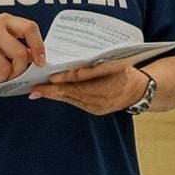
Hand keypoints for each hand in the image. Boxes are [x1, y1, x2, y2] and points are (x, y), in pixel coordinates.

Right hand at [0, 13, 43, 85]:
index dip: (39, 46)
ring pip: (6, 69)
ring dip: (3, 78)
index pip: (30, 28)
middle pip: (20, 54)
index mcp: (5, 21)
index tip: (40, 61)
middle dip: (20, 70)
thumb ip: (17, 43)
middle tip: (14, 75)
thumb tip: (38, 61)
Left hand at [28, 61, 147, 115]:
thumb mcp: (114, 63)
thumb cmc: (126, 71)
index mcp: (109, 82)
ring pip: (73, 99)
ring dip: (56, 95)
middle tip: (34, 90)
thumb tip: (73, 67)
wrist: (140, 90)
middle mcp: (102, 97)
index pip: (82, 80)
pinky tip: (54, 94)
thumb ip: (95, 66)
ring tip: (39, 91)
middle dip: (52, 91)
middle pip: (73, 93)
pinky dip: (65, 98)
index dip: (65, 79)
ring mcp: (99, 106)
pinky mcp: (96, 110)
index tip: (50, 79)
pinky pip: (77, 103)